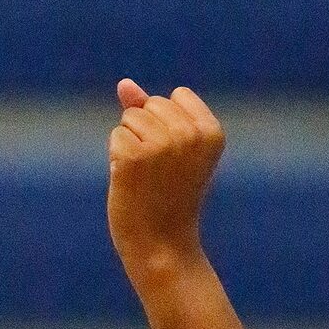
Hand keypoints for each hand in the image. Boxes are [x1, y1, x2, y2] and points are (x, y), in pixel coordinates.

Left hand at [108, 79, 224, 288]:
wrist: (162, 245)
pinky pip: (115, 137)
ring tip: (147, 177)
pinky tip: (132, 182)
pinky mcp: (133, 157)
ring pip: (130, 119)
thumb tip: (124, 83)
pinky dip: (117, 158)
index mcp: (212, 132)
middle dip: (147, 132)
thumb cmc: (168, 194)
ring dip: (131, 145)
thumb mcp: (171, 147)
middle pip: (151, 105)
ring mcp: (162, 145)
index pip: (176, 96)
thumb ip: (149, 110)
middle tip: (160, 172)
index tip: (178, 159)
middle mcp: (190, 135)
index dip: (168, 125)